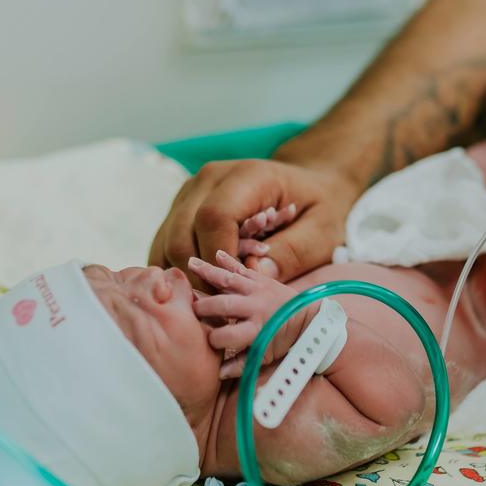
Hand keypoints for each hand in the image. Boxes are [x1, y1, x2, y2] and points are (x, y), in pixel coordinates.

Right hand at [149, 159, 359, 286]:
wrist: (305, 184)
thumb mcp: (322, 231)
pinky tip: (200, 290)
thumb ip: (292, 251)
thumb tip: (254, 275)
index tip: (235, 294)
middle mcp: (207, 180)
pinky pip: (163, 246)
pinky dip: (176, 273)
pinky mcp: (179, 209)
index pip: (214, 219)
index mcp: (245, 177)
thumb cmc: (317, 207)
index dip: (219, 263)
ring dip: (184, 279)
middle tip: (224, 309)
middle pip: (181, 236)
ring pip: (165, 244)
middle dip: (200, 280)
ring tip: (213, 303)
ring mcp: (188, 194)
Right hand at [189, 250, 316, 378]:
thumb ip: (241, 364)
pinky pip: (243, 269)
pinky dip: (229, 261)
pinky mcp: (262, 280)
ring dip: (209, 272)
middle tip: (189, 307)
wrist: (308, 319)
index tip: (205, 340)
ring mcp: (258, 290)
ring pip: (230, 280)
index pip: (229, 335)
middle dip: (204, 306)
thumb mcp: (264, 356)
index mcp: (257, 330)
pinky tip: (216, 254)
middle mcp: (256, 308)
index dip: (215, 339)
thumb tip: (218, 374)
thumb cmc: (282, 340)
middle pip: (225, 305)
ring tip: (190, 263)